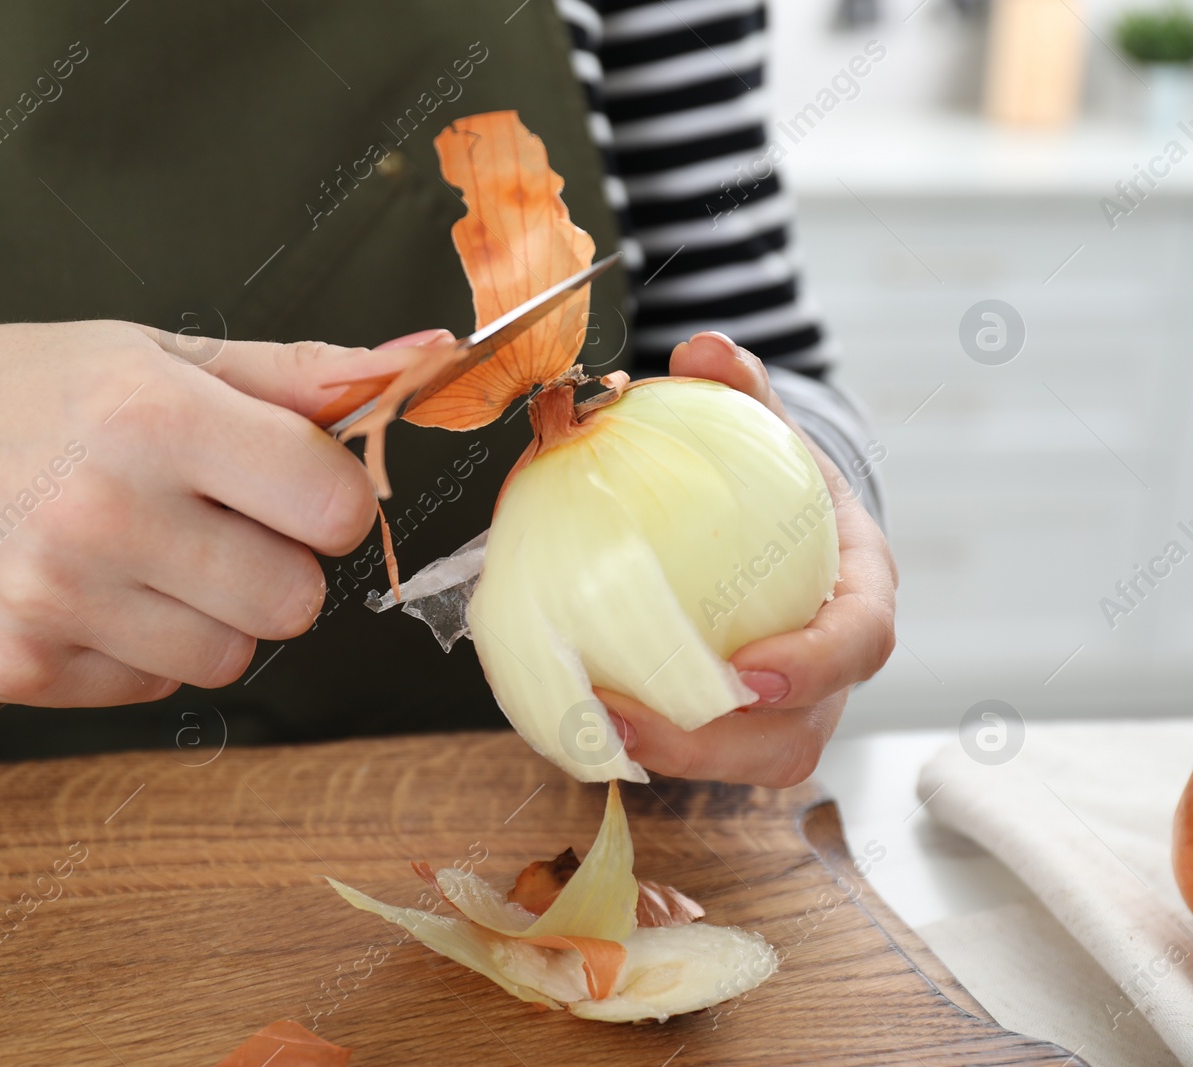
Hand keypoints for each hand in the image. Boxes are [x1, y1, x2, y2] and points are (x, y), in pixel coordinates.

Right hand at [0, 321, 422, 705]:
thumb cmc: (36, 393)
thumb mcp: (162, 356)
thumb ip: (301, 376)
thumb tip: (427, 360)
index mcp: (152, 414)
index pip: (334, 505)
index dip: (325, 499)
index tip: (286, 483)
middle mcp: (100, 509)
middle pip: (294, 602)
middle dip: (274, 566)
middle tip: (208, 521)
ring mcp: (52, 599)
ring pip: (230, 659)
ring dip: (210, 616)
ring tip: (143, 554)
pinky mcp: (16, 668)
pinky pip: (154, 691)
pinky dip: (139, 651)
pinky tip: (89, 590)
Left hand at [596, 331, 897, 786]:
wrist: (784, 533)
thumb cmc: (782, 485)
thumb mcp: (769, 431)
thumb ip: (742, 390)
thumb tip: (700, 351)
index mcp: (859, 598)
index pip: (860, 643)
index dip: (815, 667)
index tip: (751, 672)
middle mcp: (829, 676)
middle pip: (794, 739)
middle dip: (716, 746)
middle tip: (630, 715)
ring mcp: (787, 716)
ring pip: (739, 764)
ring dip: (663, 757)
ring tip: (587, 722)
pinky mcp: (735, 734)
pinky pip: (691, 753)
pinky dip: (637, 744)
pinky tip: (570, 714)